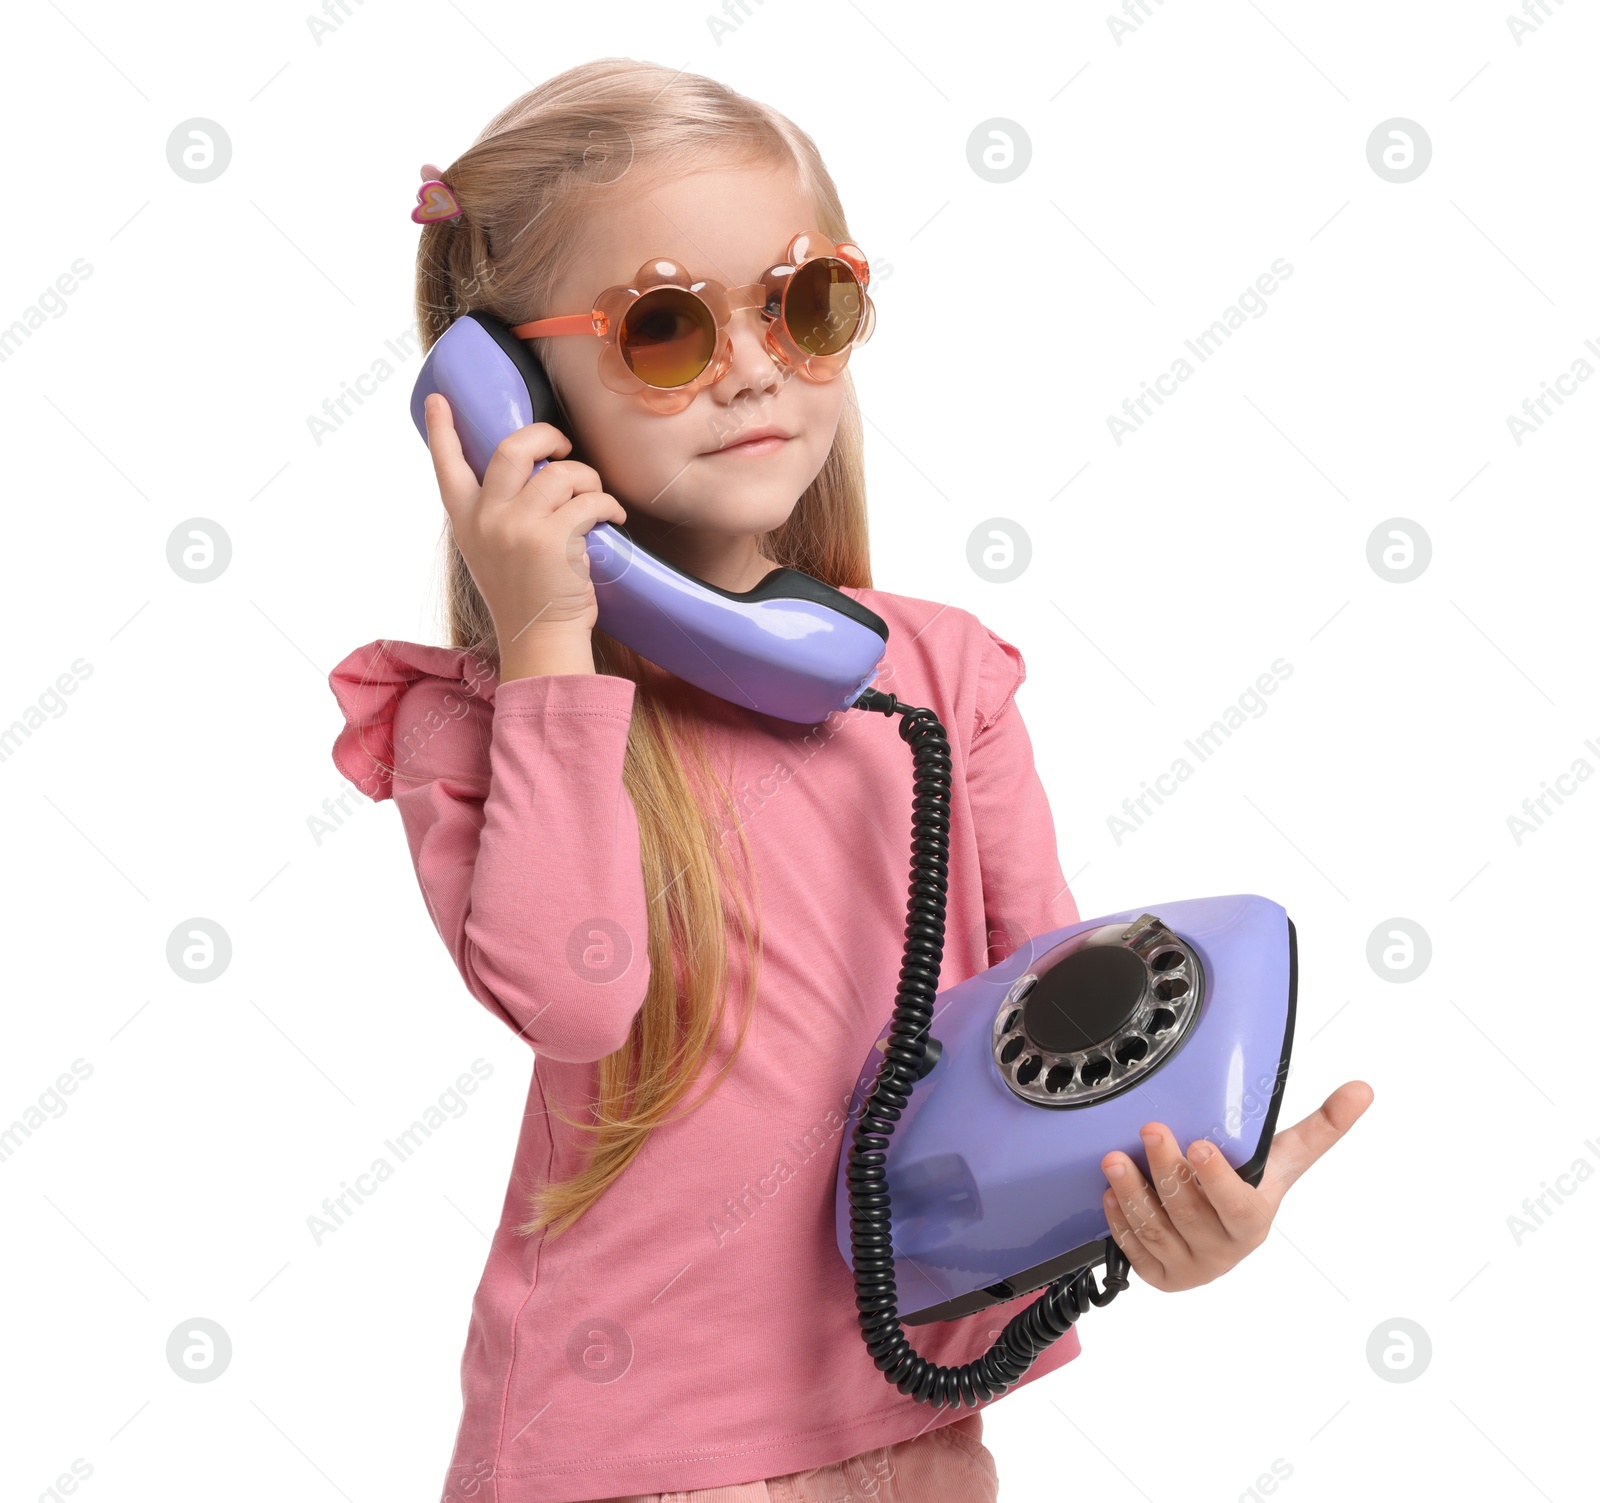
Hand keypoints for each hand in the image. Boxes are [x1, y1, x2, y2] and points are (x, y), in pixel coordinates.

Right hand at [422, 393, 626, 648]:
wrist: (539, 640)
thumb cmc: (526, 596)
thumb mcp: (490, 552)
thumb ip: (496, 514)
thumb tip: (531, 474)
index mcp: (466, 520)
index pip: (446, 465)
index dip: (441, 428)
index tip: (438, 399)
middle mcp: (486, 518)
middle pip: (512, 447)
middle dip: (546, 436)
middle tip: (563, 447)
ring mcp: (517, 527)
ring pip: (562, 473)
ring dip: (589, 480)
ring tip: (596, 501)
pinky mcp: (552, 539)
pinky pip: (590, 500)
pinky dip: (609, 505)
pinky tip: (614, 519)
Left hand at [1098, 1081, 1373, 1292]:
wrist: (1223, 1239)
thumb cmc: (1251, 1188)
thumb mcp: (1283, 1160)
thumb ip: (1321, 1127)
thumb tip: (1363, 1090)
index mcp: (1252, 1221)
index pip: (1237, 1206)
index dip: (1217, 1179)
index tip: (1199, 1144)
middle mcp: (1222, 1249)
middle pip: (1188, 1212)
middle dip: (1166, 1169)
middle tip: (1150, 1130)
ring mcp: (1189, 1266)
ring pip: (1155, 1230)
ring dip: (1133, 1193)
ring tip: (1114, 1159)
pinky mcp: (1159, 1276)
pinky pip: (1133, 1251)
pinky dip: (1120, 1220)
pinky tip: (1111, 1193)